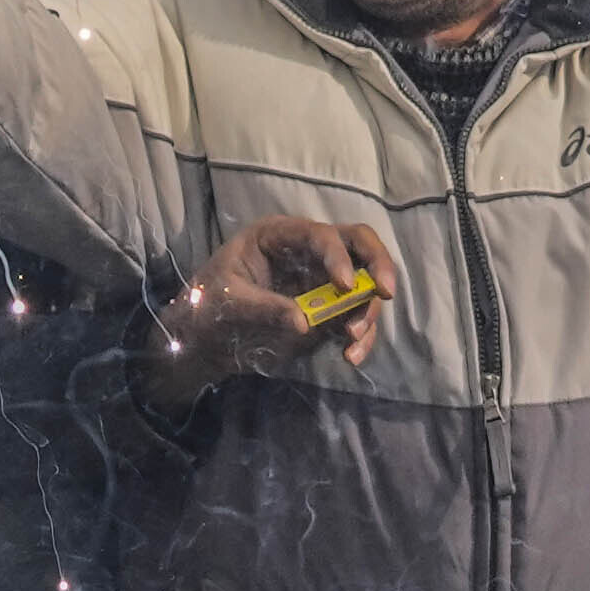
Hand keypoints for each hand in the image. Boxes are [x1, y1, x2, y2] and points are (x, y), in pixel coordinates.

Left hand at [149, 213, 394, 391]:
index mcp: (279, 237)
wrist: (203, 340)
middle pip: (357, 244)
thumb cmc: (206, 306)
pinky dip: (360, 336)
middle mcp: (308, 253)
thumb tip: (304, 321)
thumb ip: (264, 307)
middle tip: (386, 292)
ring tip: (353, 342)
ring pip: (363, 284)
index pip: (319, 234)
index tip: (343, 285)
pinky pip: (354, 318)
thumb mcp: (227, 303)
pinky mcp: (327, 312)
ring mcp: (321, 282)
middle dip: (377, 265)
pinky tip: (351, 356)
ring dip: (367, 311)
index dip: (337, 255)